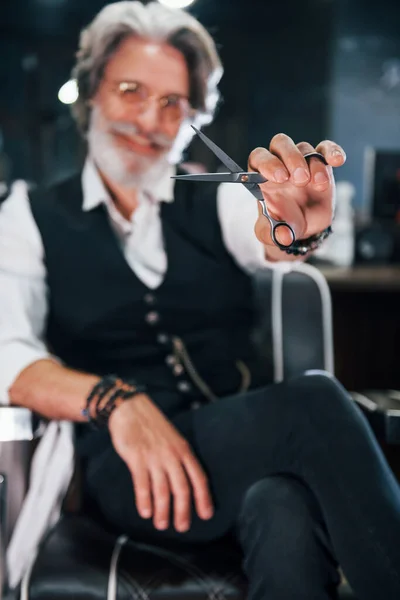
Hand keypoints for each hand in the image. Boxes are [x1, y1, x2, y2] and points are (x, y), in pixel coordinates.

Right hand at [108, 394, 213, 531]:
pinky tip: (145, 512)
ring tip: (162, 525)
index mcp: (183, 450)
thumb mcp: (173, 438)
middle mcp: (172, 455)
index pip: (198, 477)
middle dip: (183, 511)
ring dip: (163, 511)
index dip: (203, 498)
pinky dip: (144, 500)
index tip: (206, 515)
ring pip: (162, 490)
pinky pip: (142, 484)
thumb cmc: (152, 425)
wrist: (131, 408)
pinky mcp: (137, 458)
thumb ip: (179, 457)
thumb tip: (186, 481)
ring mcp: (154, 457)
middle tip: (182, 527)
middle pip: (182, 488)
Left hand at [248, 134, 345, 253]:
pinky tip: (337, 160)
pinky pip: (326, 149)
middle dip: (291, 159)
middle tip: (300, 180)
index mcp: (262, 176)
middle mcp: (280, 164)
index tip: (279, 177)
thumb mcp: (272, 233)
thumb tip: (284, 237)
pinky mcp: (321, 164)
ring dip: (314, 164)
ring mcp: (301, 161)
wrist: (304, 227)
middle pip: (281, 144)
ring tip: (319, 185)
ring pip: (304, 148)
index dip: (267, 163)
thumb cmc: (283, 224)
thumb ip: (273, 234)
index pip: (259, 158)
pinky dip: (332, 151)